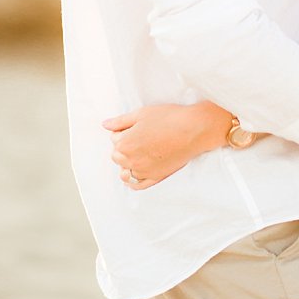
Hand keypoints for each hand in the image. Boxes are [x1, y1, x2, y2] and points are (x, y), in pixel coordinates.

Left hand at [103, 102, 230, 189]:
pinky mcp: (156, 177)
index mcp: (124, 144)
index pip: (114, 139)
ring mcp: (143, 171)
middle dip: (123, 147)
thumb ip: (120, 122)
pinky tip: (134, 174)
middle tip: (138, 138)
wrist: (193, 130)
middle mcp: (131, 160)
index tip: (133, 128)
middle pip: (117, 156)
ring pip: (125, 172)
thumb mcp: (140, 114)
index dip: (123, 131)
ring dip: (126, 164)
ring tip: (137, 154)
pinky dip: (133, 181)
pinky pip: (138, 185)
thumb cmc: (168, 119)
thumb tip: (105, 125)